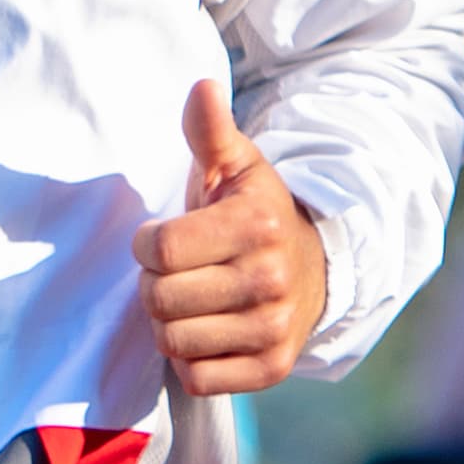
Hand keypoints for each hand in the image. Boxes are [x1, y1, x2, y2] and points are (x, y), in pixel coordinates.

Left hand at [134, 82, 327, 396]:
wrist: (314, 270)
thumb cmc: (254, 215)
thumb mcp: (235, 167)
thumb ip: (209, 131)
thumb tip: (202, 86)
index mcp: (257, 223)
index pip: (158, 248)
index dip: (148, 243)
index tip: (167, 237)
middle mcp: (271, 279)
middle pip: (159, 298)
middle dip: (157, 283)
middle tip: (182, 272)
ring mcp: (273, 329)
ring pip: (172, 340)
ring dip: (170, 322)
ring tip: (194, 300)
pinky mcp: (271, 369)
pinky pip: (195, 377)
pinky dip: (191, 359)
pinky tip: (210, 331)